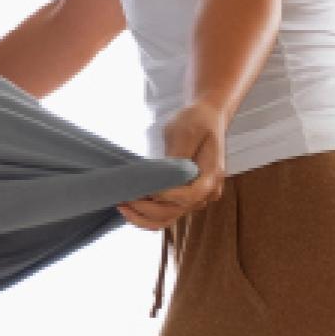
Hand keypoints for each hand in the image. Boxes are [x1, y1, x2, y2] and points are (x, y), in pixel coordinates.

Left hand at [118, 101, 228, 229]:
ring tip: (122, 205)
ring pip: (169, 218)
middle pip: (176, 212)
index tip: (145, 191)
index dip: (166, 197)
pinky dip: (148, 216)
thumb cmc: (197, 121)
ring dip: (144, 217)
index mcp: (211, 176)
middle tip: (123, 198)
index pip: (189, 196)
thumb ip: (177, 157)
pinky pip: (167, 214)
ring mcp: (196, 197)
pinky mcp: (185, 197)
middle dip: (146, 209)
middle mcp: (207, 192)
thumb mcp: (185, 132)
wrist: (208, 117)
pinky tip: (131, 208)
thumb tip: (162, 175)